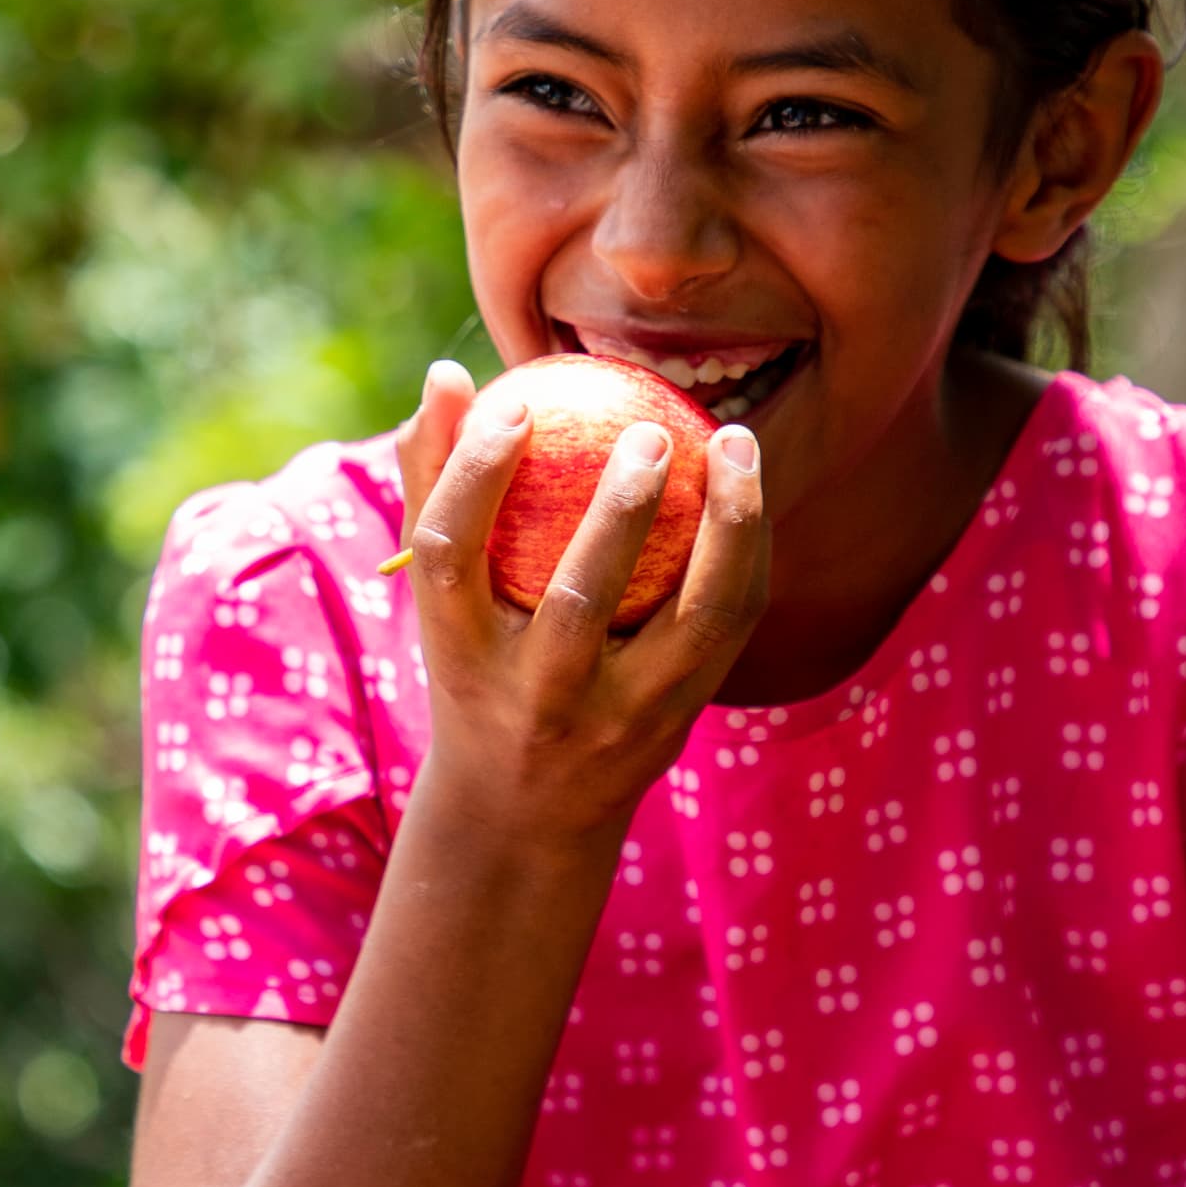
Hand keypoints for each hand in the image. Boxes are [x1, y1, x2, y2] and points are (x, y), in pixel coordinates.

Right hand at [391, 359, 769, 843]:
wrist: (526, 810)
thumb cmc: (475, 668)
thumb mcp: (438, 600)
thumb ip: (436, 486)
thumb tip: (448, 376)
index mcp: (459, 655)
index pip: (452, 555)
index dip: (476, 475)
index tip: (514, 405)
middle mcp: (536, 695)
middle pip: (578, 599)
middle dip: (617, 510)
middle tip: (650, 429)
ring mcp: (616, 718)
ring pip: (689, 621)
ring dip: (724, 527)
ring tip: (735, 441)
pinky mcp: (677, 722)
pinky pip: (728, 628)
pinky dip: (746, 555)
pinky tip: (749, 488)